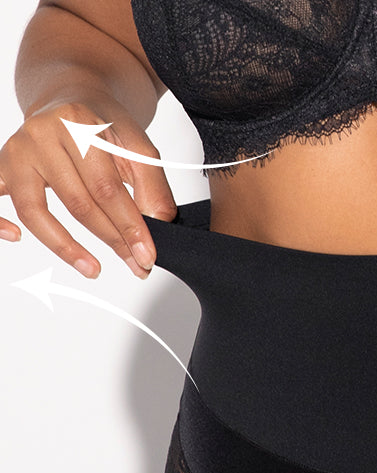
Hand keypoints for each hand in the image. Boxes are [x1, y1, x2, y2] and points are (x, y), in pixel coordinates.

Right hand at [0, 97, 176, 277]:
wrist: (72, 97)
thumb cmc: (104, 127)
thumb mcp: (138, 146)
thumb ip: (153, 186)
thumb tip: (158, 225)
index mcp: (78, 124)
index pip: (106, 188)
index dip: (130, 227)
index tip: (147, 255)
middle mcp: (41, 134)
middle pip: (77, 203)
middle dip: (111, 240)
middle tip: (136, 265)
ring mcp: (17, 151)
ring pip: (35, 210)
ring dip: (65, 247)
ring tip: (94, 269)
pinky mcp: (2, 166)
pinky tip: (16, 238)